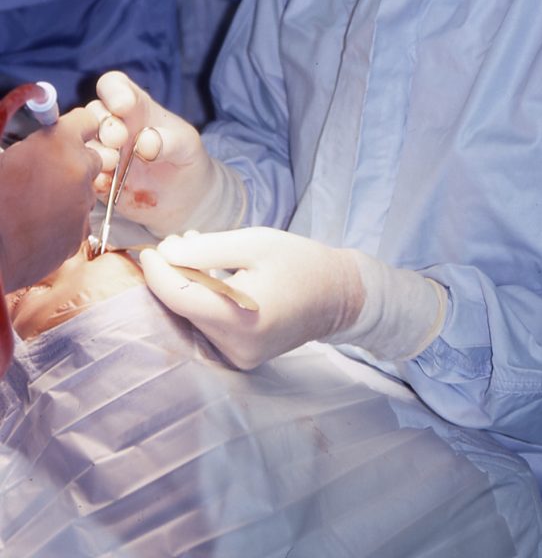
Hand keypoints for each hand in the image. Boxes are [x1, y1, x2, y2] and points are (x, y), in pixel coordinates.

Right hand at [0, 108, 101, 292]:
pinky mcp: (80, 234)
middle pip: (92, 158)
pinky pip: (79, 220)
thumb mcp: (6, 158)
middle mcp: (79, 170)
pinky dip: (65, 221)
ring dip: (69, 193)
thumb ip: (33, 143)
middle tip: (48, 172)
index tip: (68, 135)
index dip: (76, 128)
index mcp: (58, 143)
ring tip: (37, 204)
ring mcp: (83, 204)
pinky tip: (39, 226)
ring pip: (85, 192)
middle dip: (74, 162)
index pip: (87, 121)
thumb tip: (42, 135)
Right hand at [87, 71, 245, 236]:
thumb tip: (145, 143)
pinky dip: (93, 178)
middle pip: (93, 113)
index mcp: (135, 108)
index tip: (123, 105)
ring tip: (113, 162)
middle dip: (104, 124)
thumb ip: (171, 142)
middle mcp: (113, 126)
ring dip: (95, 150)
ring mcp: (103, 152)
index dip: (113, 90)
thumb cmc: (185, 159)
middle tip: (119, 139)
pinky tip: (107, 185)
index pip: (113, 86)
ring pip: (82, 143)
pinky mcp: (98, 179)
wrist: (184, 198)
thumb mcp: (187, 146)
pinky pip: (86, 175)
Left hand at [141, 227, 365, 368]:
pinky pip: (208, 325)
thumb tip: (164, 253)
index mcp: (242, 318)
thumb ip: (205, 248)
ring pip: (194, 317)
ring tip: (200, 252)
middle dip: (175, 274)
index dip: (157, 272)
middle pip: (185, 308)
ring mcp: (239, 357)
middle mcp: (237, 347)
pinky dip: (203, 299)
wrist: (338, 295)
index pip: (179, 298)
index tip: (149, 249)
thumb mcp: (254, 242)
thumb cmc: (299, 262)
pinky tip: (211, 275)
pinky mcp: (241, 357)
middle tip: (182, 240)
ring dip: (188, 285)